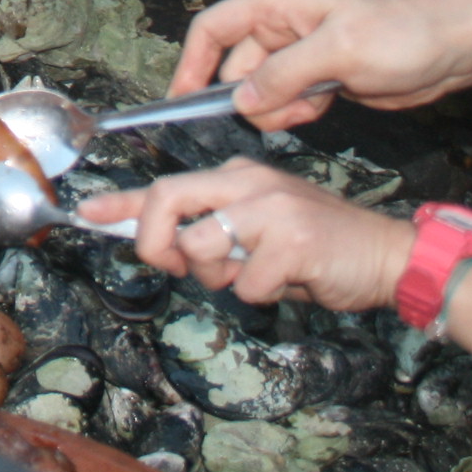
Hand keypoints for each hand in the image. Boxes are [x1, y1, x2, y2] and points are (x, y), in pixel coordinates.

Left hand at [89, 157, 414, 311]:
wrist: (385, 255)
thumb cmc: (317, 248)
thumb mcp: (257, 231)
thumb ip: (211, 233)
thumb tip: (157, 247)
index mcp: (237, 178)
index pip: (165, 185)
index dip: (121, 203)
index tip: (86, 213)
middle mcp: (248, 183)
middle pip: (166, 200)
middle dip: (154, 241)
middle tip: (174, 265)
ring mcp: (270, 208)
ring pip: (200, 249)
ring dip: (219, 276)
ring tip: (255, 271)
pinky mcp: (292, 240)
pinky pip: (245, 284)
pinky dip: (261, 294)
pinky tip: (288, 280)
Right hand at [173, 0, 471, 131]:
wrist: (455, 50)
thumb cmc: (402, 35)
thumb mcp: (339, 51)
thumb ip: (283, 75)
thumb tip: (239, 100)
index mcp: (279, 2)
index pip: (214, 27)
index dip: (192, 62)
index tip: (180, 101)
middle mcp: (283, 24)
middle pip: (235, 66)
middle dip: (250, 97)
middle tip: (283, 113)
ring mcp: (301, 52)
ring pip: (260, 90)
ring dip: (277, 109)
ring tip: (312, 108)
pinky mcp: (319, 76)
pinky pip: (287, 101)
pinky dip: (296, 112)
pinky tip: (323, 109)